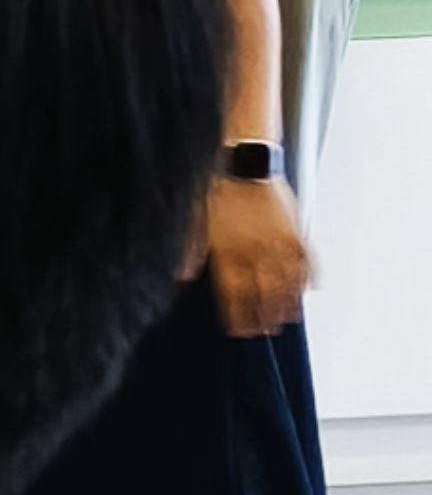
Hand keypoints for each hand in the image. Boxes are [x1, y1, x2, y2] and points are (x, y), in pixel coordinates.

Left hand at [205, 170, 311, 337]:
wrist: (245, 163)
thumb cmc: (218, 189)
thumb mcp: (194, 220)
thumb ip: (190, 251)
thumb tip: (182, 276)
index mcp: (229, 252)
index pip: (234, 294)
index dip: (238, 315)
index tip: (240, 330)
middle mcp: (255, 252)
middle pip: (262, 294)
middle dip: (263, 316)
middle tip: (265, 331)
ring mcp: (279, 243)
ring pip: (286, 282)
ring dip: (287, 303)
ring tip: (287, 318)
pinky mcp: (296, 230)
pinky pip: (308, 259)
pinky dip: (311, 276)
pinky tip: (311, 288)